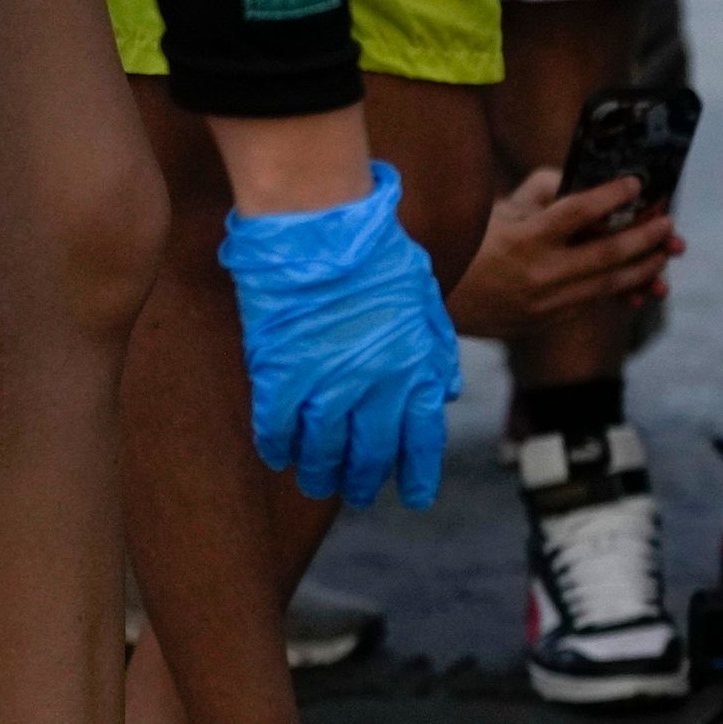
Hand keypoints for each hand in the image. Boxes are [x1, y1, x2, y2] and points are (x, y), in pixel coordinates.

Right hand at [219, 160, 460, 506]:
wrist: (322, 225)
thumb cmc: (378, 254)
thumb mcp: (426, 301)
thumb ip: (435, 351)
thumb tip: (445, 393)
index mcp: (415, 371)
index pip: (422, 441)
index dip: (419, 474)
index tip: (416, 497)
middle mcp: (374, 388)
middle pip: (370, 454)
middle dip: (366, 480)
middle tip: (360, 493)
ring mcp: (324, 384)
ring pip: (322, 450)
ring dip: (320, 472)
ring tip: (318, 483)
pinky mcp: (280, 374)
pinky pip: (278, 426)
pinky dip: (279, 446)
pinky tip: (279, 455)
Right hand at [443, 170, 681, 341]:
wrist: (435, 299)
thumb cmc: (468, 243)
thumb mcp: (497, 210)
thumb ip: (540, 192)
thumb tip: (578, 179)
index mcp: (523, 238)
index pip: (578, 211)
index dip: (611, 195)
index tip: (635, 183)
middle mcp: (538, 273)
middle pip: (607, 255)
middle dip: (645, 238)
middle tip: (668, 224)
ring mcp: (544, 303)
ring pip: (607, 286)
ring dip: (643, 269)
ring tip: (664, 253)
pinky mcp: (546, 322)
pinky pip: (591, 304)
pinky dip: (618, 291)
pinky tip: (638, 279)